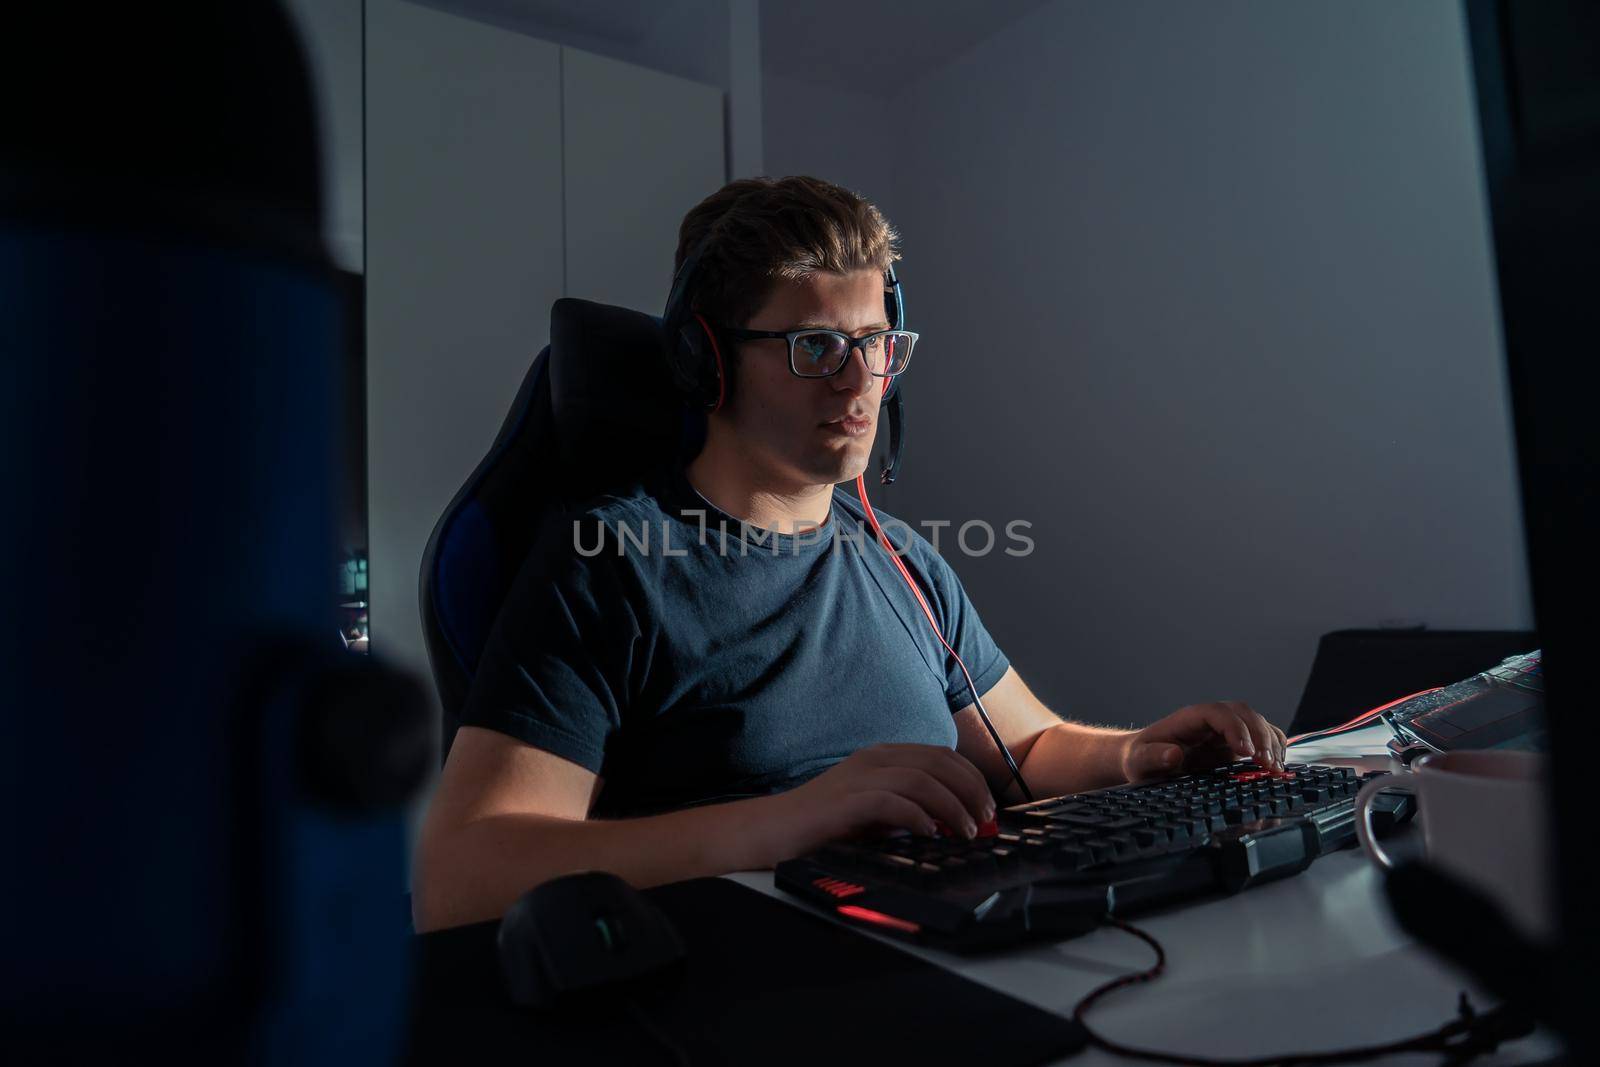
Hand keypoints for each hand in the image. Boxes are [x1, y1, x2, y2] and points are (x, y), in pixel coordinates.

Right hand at [760, 744, 995, 865]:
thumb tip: (952, 821)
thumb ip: (908, 807)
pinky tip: (931, 834)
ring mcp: (859, 777)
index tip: (988, 805)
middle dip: (970, 790)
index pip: (940, 755)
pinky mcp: (847, 801)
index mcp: (882, 756)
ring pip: (922, 779)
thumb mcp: (875, 809)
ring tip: (967, 831)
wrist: (774, 829)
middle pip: (938, 762)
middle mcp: (874, 759)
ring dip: (952, 806)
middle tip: (986, 819)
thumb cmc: (824, 824)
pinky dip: (919, 816)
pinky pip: (893, 801)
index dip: (971, 777)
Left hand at [1121, 701, 1286, 782]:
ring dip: (1272, 743)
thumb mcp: (1140, 761)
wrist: (1147, 763)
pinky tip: (1276, 769)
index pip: (1218, 713)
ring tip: (1275, 769)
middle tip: (1267, 764)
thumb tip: (1173, 755)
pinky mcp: (1236, 748)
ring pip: (1258, 724)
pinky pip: (1263, 740)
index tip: (1245, 752)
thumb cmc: (1142, 759)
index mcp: (1190, 719)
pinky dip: (1275, 750)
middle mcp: (1212, 722)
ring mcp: (1227, 733)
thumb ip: (1153, 757)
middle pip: (1244, 714)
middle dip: (1260, 736)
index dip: (1235, 728)